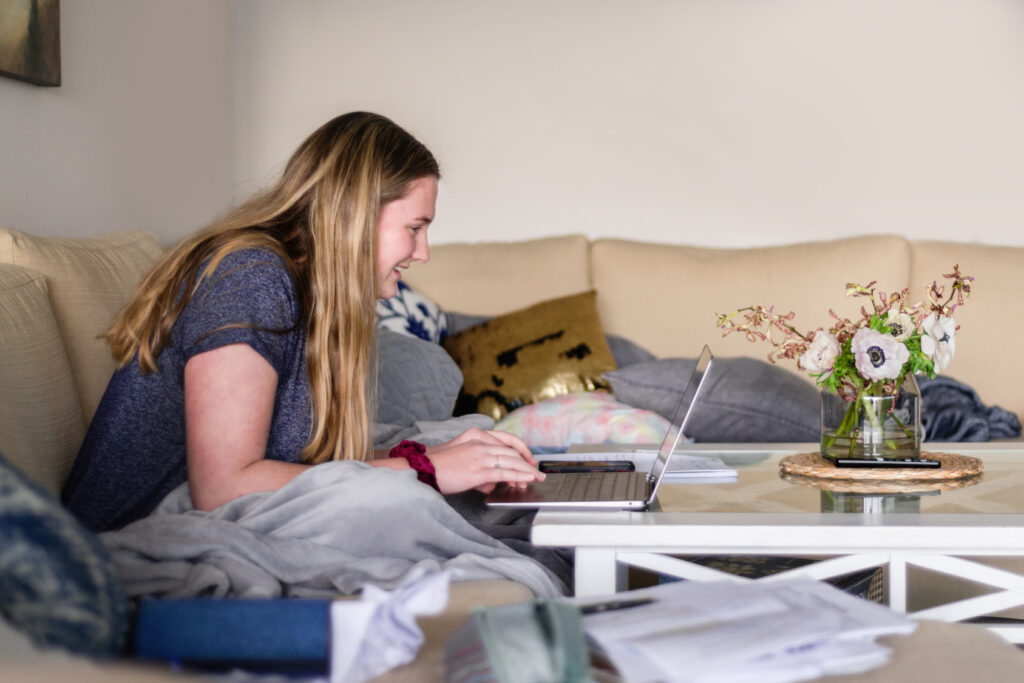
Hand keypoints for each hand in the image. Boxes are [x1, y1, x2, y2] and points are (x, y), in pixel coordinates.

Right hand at [424, 428, 543, 494]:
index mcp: (475, 436)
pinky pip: (504, 473)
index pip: (506, 440)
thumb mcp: (462, 460)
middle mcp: (480, 442)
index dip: (521, 449)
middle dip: (526, 463)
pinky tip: (527, 479)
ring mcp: (480, 456)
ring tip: (536, 478)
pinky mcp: (478, 470)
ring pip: (511, 461)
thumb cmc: (438, 467)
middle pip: (511, 451)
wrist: (422, 470)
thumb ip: (479, 469)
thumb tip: (492, 484)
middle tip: (535, 473)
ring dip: (526, 471)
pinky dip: (519, 476)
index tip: (529, 459)